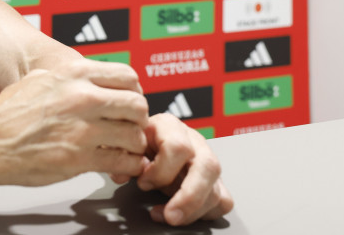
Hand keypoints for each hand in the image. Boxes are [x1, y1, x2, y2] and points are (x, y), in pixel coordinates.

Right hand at [0, 59, 149, 187]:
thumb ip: (72, 80)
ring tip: (122, 150)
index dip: (133, 93)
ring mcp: (82, 128)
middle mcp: (82, 96)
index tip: (127, 105)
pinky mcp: (80, 158)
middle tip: (128, 129)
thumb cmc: (7, 114)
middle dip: (136, 120)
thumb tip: (98, 85)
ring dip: (133, 146)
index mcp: (73, 73)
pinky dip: (125, 165)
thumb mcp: (41, 80)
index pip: (128, 76)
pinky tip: (116, 165)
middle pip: (137, 105)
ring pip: (135, 135)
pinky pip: (122, 161)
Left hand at [112, 113, 233, 225]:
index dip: (160, 171)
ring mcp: (207, 160)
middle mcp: (194, 141)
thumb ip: (123, 159)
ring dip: (193, 210)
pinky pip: (222, 201)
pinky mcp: (214, 180)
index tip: (143, 184)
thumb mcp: (126, 145)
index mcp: (170, 126)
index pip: (177, 147)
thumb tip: (121, 176)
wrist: (147, 139)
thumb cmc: (137, 141)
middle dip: (189, 197)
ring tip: (168, 216)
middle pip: (208, 167)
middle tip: (171, 216)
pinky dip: (204, 213)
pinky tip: (183, 214)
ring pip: (216, 188)